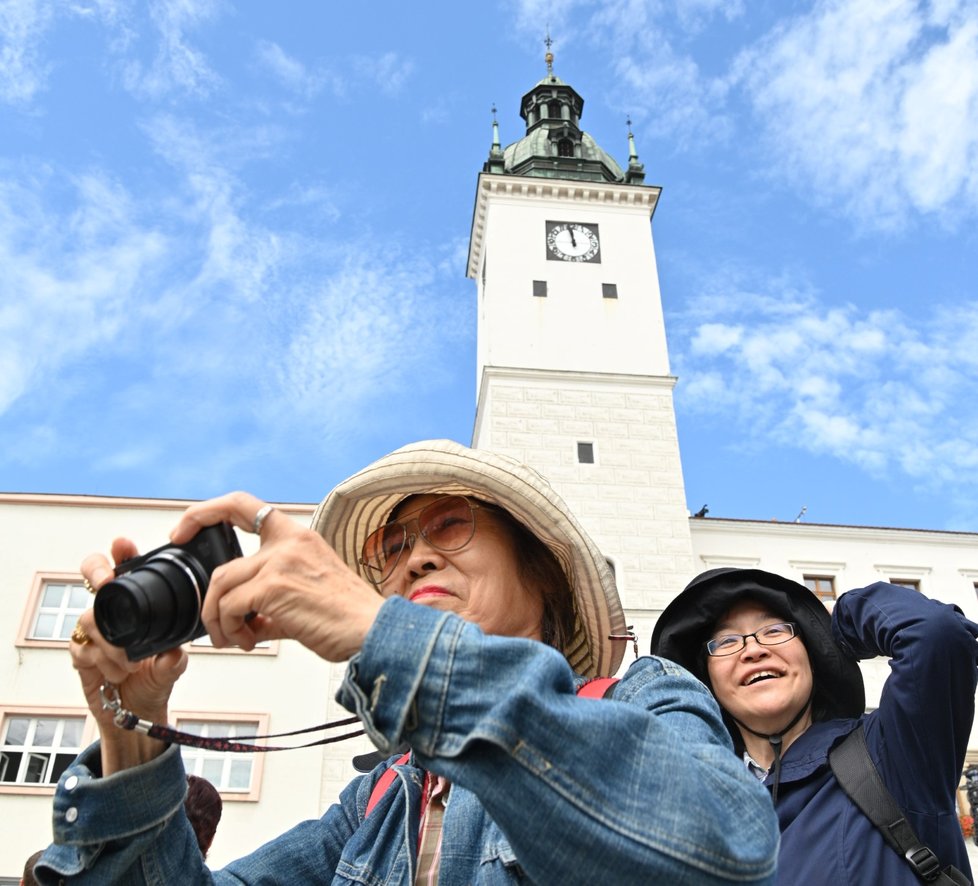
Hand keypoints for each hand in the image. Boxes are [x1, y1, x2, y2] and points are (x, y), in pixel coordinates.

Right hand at [75, 540, 187, 773]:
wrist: (138, 711)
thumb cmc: (155, 678)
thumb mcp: (173, 666)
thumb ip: (174, 658)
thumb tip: (174, 652)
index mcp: (138, 603)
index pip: (126, 568)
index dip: (121, 552)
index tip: (123, 545)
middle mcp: (113, 610)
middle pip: (92, 574)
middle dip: (97, 571)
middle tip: (106, 581)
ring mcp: (93, 629)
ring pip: (89, 618)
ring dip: (111, 642)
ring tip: (132, 664)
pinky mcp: (80, 652)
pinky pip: (83, 648)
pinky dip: (102, 661)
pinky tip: (117, 673)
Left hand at [171, 492, 382, 661]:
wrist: (371, 630)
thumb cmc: (347, 616)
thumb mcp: (306, 595)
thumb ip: (271, 602)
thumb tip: (245, 623)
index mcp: (298, 537)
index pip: (241, 504)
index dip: (204, 513)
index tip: (183, 531)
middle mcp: (289, 542)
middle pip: (221, 565)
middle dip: (208, 601)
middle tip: (210, 624)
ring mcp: (281, 562)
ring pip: (221, 588)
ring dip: (219, 622)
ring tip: (235, 640)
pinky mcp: (275, 586)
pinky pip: (231, 608)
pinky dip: (232, 630)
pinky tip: (250, 641)